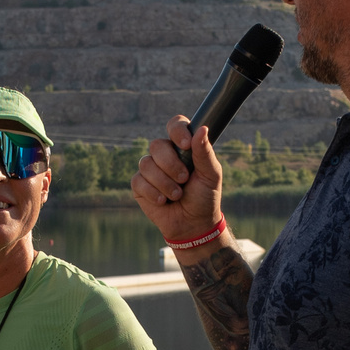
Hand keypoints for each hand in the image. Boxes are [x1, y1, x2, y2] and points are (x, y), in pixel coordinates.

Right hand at [129, 118, 225, 245]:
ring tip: (176, 195)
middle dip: (171, 165)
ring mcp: (150, 170)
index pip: (175, 125)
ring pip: (146, 164)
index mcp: (183, 147)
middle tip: (184, 179)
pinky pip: (138, 181)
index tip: (186, 145)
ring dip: (164, 182)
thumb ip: (205, 152)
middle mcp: (165, 155)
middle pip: (157, 145)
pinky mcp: (140, 186)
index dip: (177, 131)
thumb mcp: (210, 175)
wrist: (194, 224)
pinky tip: (163, 201)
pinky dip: (153, 193)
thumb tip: (202, 129)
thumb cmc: (205, 197)